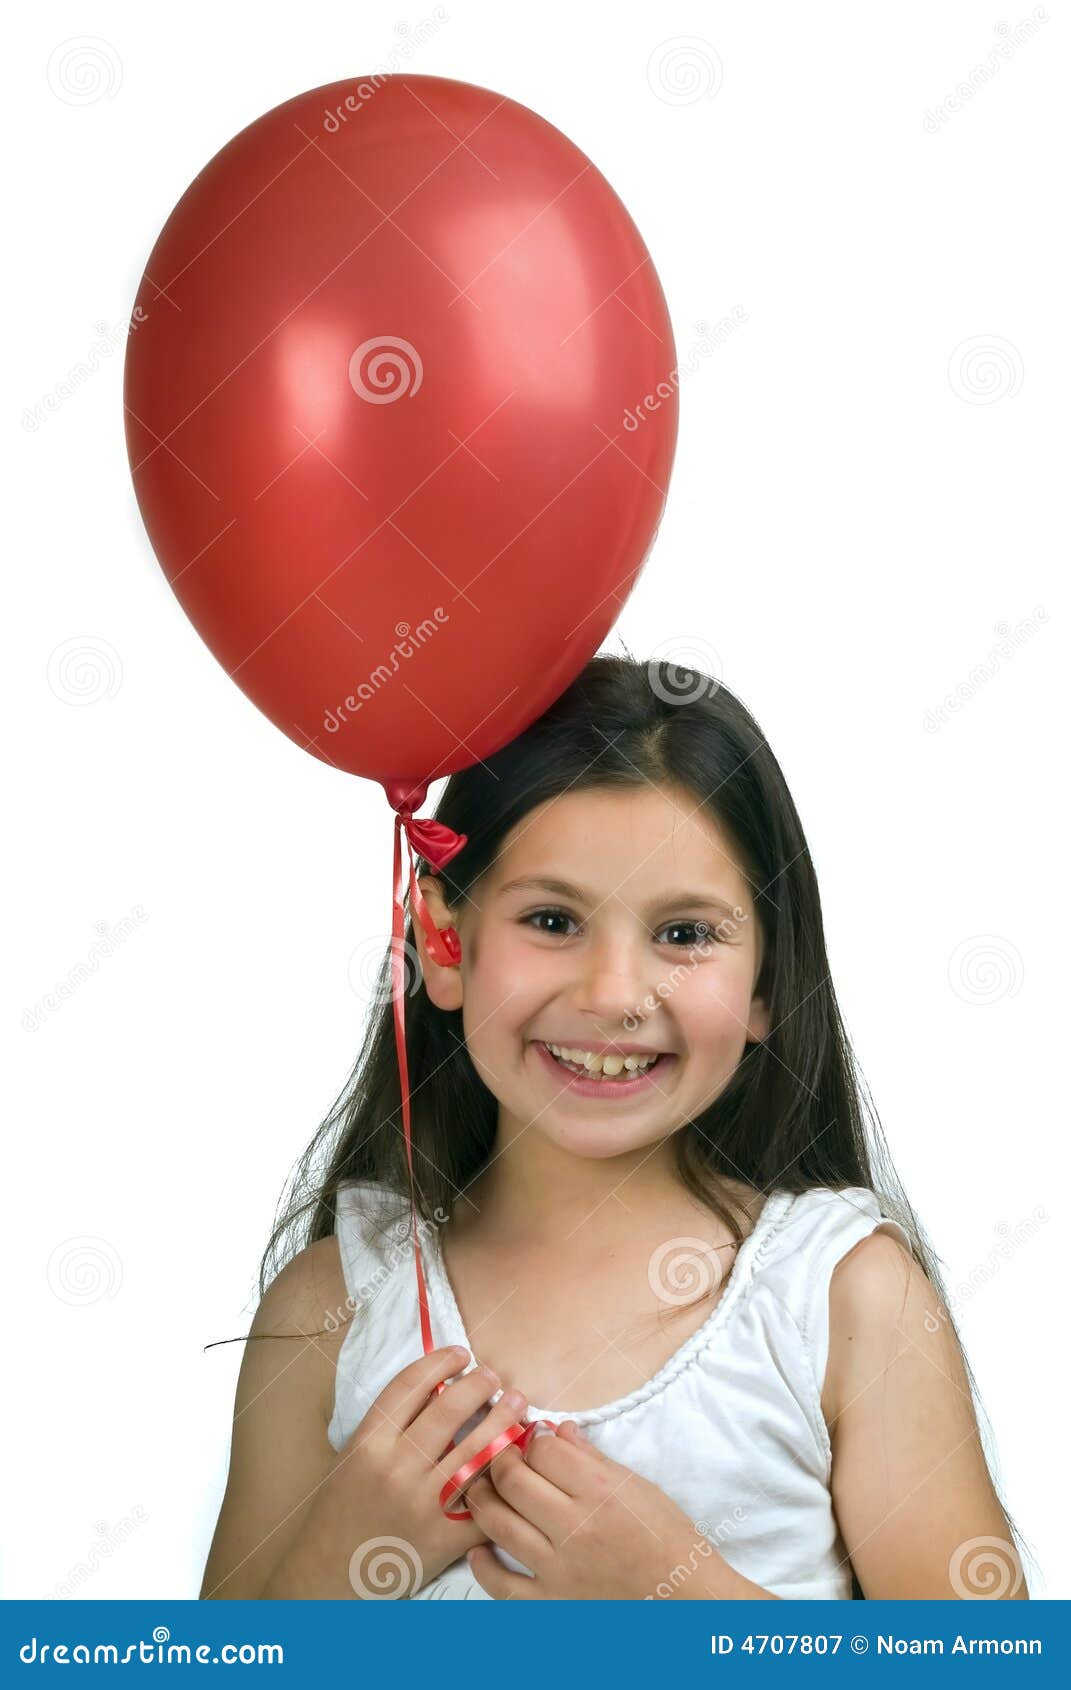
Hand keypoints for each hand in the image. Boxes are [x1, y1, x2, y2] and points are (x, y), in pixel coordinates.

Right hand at [266, 1346, 527, 1597]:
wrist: (331, 1574)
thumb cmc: (342, 1509)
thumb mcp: (352, 1456)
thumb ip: (388, 1423)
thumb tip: (436, 1383)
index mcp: (369, 1444)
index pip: (410, 1385)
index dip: (440, 1362)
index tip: (460, 1353)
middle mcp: (397, 1469)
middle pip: (450, 1409)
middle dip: (480, 1383)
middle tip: (493, 1375)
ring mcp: (423, 1505)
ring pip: (478, 1450)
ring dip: (504, 1420)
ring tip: (516, 1403)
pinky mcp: (445, 1538)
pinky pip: (488, 1501)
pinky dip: (506, 1478)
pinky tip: (516, 1458)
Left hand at [464, 1419, 720, 1599]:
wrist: (687, 1598)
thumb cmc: (667, 1537)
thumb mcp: (637, 1486)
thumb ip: (592, 1457)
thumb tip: (557, 1430)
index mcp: (600, 1491)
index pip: (544, 1450)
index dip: (533, 1439)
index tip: (532, 1439)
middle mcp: (575, 1527)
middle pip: (513, 1480)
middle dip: (501, 1460)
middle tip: (500, 1457)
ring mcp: (560, 1569)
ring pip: (498, 1524)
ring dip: (481, 1500)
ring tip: (480, 1489)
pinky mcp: (553, 1604)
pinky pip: (503, 1586)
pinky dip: (484, 1566)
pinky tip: (478, 1549)